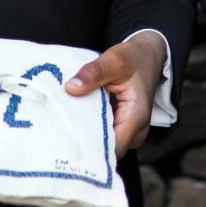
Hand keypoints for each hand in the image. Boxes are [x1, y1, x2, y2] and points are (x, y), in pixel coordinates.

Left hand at [65, 31, 166, 156]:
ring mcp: (130, 133)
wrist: (147, 56)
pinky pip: (104, 136)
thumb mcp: (114, 59)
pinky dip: (91, 129)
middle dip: (83, 142)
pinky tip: (76, 119)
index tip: (65, 140)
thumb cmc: (134, 58)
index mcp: (136, 117)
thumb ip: (93, 73)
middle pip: (106, 150)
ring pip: (104, 145)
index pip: (111, 149)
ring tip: (65, 123)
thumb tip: (71, 88)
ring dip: (86, 135)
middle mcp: (136, 132)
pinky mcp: (122, 130)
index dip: (89, 148)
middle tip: (57, 130)